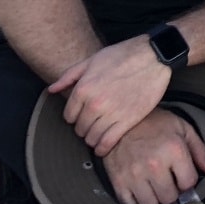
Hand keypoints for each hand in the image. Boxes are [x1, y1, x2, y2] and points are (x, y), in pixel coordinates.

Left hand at [49, 36, 170, 155]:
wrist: (153, 56)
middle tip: (92, 123)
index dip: (74, 116)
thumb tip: (51, 89)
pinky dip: (102, 148)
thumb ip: (69, 76)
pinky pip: (108, 142)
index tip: (81, 114)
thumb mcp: (92, 60)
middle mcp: (94, 104)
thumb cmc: (123, 55)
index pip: (68, 116)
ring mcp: (111, 113)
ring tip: (98, 133)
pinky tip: (103, 146)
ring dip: (93, 138)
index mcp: (83, 89)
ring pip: (92, 137)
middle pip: (80, 128)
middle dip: (84, 127)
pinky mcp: (128, 120)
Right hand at [102, 107, 204, 203]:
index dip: (187, 181)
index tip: (182, 176)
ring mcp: (134, 175)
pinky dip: (135, 202)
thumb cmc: (154, 123)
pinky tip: (139, 189)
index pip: (188, 183)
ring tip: (153, 186)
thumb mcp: (182, 128)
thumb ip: (199, 149)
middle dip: (171, 192)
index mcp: (174, 150)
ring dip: (154, 199)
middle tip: (167, 182)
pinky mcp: (118, 181)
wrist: (121, 119)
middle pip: (169, 198)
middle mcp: (154, 165)